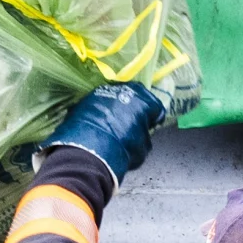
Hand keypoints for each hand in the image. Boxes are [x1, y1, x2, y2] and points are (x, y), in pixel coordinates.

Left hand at [37, 82, 167, 178]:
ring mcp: (104, 92)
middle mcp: (125, 91)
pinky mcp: (87, 98)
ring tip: (115, 121)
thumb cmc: (122, 150)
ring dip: (118, 106)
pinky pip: (100, 102)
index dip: (155, 117)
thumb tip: (142, 135)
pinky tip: (100, 122)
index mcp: (144, 102)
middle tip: (135, 120)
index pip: (156, 106)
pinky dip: (102, 110)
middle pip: (137, 94)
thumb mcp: (143, 149)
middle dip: (138, 106)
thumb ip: (145, 137)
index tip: (152, 124)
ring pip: (116, 96)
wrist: (89, 150)